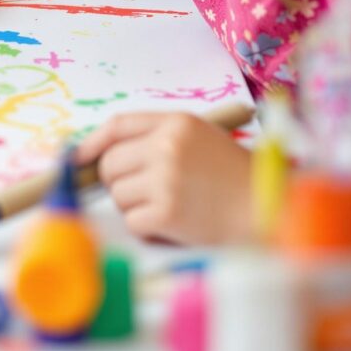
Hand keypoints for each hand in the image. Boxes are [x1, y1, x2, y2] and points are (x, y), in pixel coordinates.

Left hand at [75, 112, 253, 244]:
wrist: (270, 212)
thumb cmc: (237, 177)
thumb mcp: (201, 139)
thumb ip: (157, 138)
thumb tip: (103, 154)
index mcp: (176, 122)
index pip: (116, 126)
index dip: (93, 142)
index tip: (80, 158)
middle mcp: (167, 146)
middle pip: (111, 163)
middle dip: (119, 181)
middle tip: (144, 193)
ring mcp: (166, 179)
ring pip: (119, 194)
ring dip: (135, 206)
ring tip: (168, 207)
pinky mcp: (167, 212)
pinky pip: (133, 221)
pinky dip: (146, 227)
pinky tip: (172, 225)